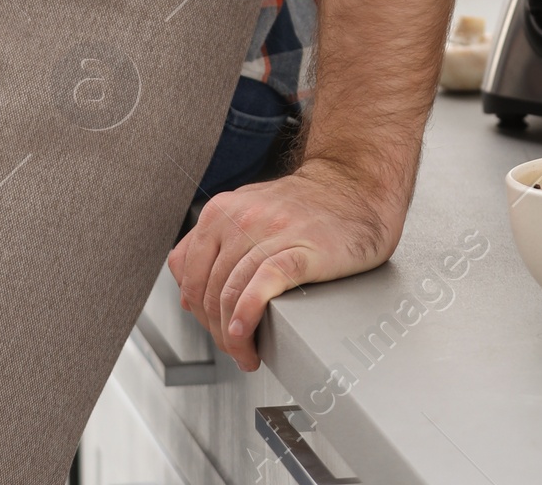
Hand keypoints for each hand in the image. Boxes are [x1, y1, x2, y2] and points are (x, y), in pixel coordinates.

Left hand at [167, 157, 406, 371]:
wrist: (356, 186)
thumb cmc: (305, 206)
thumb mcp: (246, 208)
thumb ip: (212, 241)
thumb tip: (184, 288)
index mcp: (220, 211)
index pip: (187, 275)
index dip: (198, 313)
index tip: (216, 331)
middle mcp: (240, 218)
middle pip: (209, 291)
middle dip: (217, 332)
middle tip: (236, 350)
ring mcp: (270, 232)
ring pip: (231, 295)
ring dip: (233, 338)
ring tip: (248, 354)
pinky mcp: (301, 249)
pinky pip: (262, 286)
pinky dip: (248, 315)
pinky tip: (248, 334)